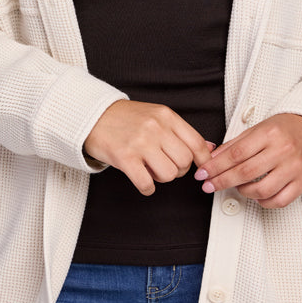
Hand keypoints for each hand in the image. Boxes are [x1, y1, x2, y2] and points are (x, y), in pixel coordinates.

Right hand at [84, 99, 213, 195]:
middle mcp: (156, 128)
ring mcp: (140, 143)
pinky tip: (142, 178)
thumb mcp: (156, 115)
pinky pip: (147, 184)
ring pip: (169, 174)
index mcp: (166, 116)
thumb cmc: (125, 118)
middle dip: (178, 169)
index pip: (197, 143)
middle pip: (184, 162)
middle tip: (165, 165)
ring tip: (150, 168)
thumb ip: (181, 132)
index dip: (203, 160)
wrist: (92, 115)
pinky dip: (147, 187)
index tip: (201, 168)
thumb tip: (209, 148)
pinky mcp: (125, 158)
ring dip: (161, 178)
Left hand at [193, 113, 301, 208]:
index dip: (215, 165)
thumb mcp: (259, 127)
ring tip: (236, 187)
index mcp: (269, 133)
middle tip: (209, 185)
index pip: (236, 153)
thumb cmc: (287, 127)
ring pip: (262, 189)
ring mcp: (294, 168)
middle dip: (222, 181)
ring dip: (243, 192)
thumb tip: (212, 158)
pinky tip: (256, 196)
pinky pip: (280, 200)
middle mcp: (282, 150)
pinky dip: (264, 202)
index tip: (202, 173)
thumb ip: (235, 143)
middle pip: (245, 172)